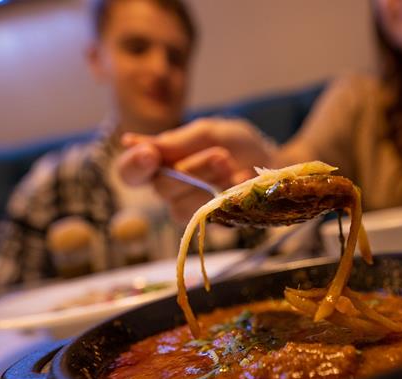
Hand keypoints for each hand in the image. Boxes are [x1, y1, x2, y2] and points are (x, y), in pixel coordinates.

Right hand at [114, 137, 243, 223]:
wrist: (271, 162)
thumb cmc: (236, 145)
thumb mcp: (209, 132)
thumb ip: (177, 140)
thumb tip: (131, 142)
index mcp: (161, 163)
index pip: (130, 172)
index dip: (133, 165)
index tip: (150, 154)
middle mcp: (169, 190)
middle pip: (162, 188)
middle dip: (193, 168)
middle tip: (221, 155)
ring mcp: (189, 209)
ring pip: (184, 205)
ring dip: (211, 182)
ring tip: (232, 166)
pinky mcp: (210, 223)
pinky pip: (208, 215)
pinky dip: (227, 195)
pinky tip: (239, 182)